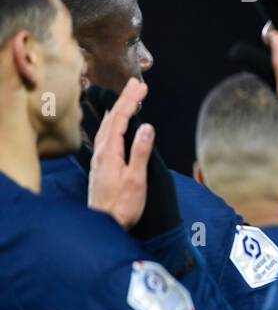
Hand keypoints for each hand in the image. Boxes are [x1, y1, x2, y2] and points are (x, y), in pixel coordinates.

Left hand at [86, 78, 154, 229]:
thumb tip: (147, 126)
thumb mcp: (136, 179)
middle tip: (134, 84)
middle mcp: (100, 153)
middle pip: (110, 119)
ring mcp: (99, 160)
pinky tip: (114, 125)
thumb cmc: (122, 206)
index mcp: (109, 153)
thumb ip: (140, 151)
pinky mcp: (101, 166)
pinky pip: (105, 137)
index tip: (141, 87)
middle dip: (123, 100)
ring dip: (117, 110)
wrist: (105, 225)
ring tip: (127, 98)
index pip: (119, 120)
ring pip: (106, 127)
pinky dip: (112, 124)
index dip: (130, 102)